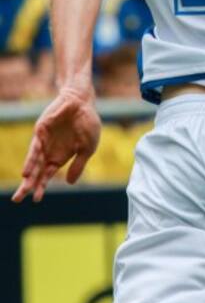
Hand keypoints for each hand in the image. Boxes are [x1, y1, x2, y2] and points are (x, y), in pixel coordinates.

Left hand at [12, 84, 100, 202]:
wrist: (82, 102)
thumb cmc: (87, 124)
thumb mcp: (88, 148)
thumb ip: (78, 165)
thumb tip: (69, 184)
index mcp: (61, 156)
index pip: (47, 174)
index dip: (42, 186)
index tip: (37, 199)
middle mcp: (49, 151)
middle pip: (37, 172)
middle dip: (29, 186)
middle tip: (18, 200)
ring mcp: (44, 142)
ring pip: (34, 163)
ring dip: (28, 176)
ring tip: (22, 189)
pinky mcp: (41, 132)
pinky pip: (35, 149)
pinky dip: (31, 161)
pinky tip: (27, 172)